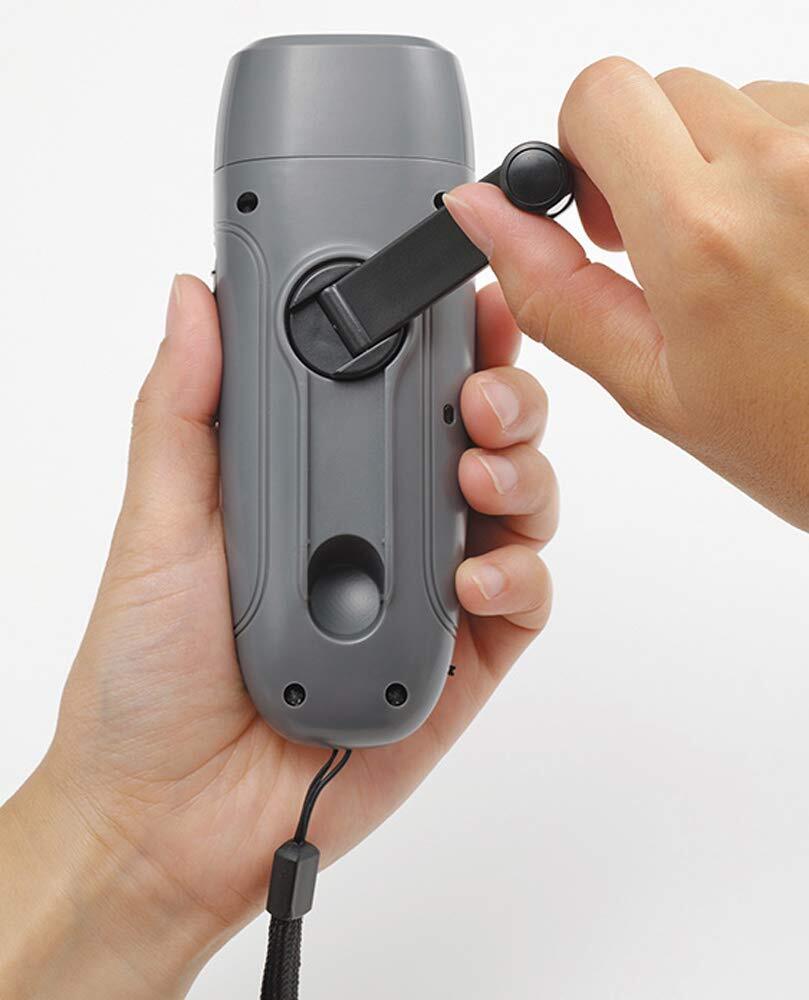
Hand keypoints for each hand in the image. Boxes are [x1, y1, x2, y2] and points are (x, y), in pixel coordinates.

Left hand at [0, 276, 556, 997]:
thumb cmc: (151, 672)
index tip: (467, 302)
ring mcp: (428, 591)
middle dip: (505, 397)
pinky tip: (476, 576)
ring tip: (481, 474)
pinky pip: (523, 603)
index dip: (448, 339)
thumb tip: (192, 300)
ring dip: (523, 473)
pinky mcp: (459, 660)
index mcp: (323, 480)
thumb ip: (185, 409)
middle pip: (480, 437)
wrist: (168, 815)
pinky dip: (520, 576)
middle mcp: (386, 525)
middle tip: (481, 395)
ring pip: (519, 508)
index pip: (403, 388)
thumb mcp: (158, 523)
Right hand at [445, 61, 808, 530]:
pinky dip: (788, 166)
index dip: (583, 146)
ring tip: (753, 256)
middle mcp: (784, 168)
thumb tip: (484, 215)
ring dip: (726, 163)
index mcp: (702, 235)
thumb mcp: (653, 385)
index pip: (601, 94)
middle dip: (649, 160)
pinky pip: (807, 117)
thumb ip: (553, 290)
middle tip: (672, 245)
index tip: (602, 208)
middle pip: (666, 90)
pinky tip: (799, 242)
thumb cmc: (802, 439)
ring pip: (742, 99)